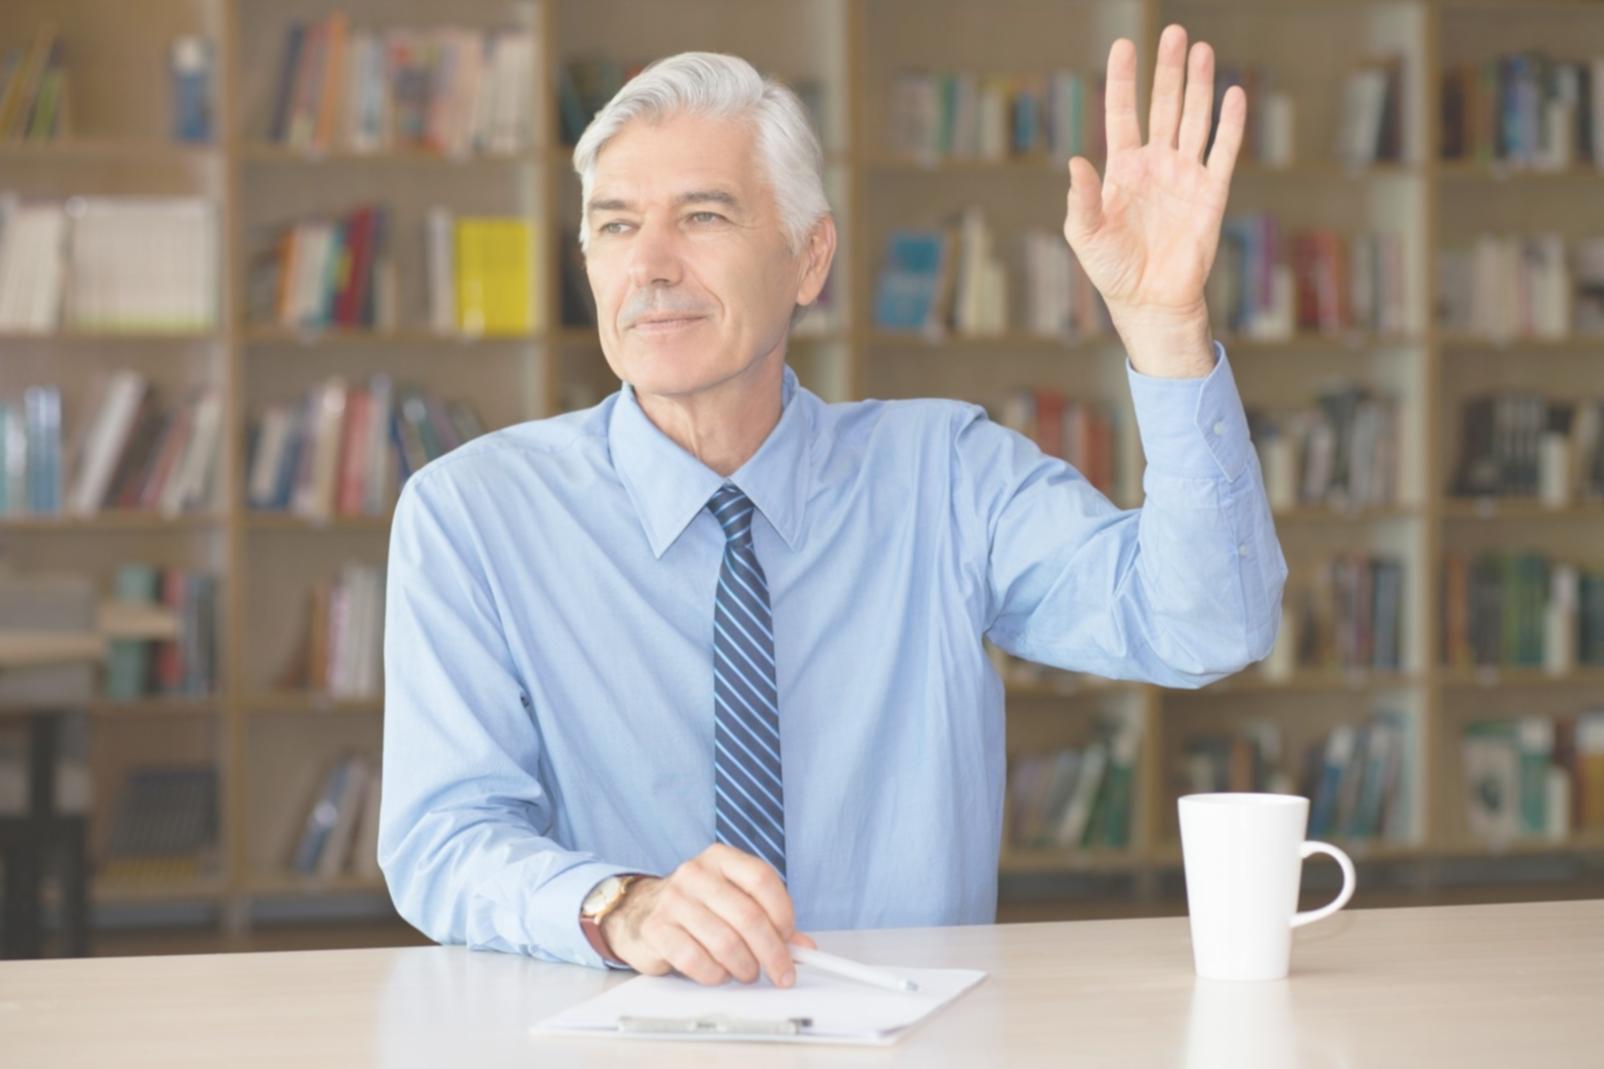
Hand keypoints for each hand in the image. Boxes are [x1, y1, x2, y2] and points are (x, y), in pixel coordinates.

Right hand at [600, 843, 816, 986]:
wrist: (639, 910)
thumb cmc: (696, 907)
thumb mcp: (733, 901)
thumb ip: (769, 920)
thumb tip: (803, 947)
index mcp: (720, 858)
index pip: (762, 878)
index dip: (783, 912)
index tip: (791, 939)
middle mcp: (695, 873)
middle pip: (747, 916)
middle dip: (771, 952)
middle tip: (781, 972)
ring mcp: (672, 899)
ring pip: (724, 942)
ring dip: (744, 966)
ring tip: (747, 972)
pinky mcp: (655, 928)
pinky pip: (695, 959)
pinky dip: (715, 974)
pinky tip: (718, 973)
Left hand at [1063, 25, 1244, 374]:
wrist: (1150, 302)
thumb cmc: (1112, 270)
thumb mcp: (1085, 235)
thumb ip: (1081, 200)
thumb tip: (1076, 163)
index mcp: (1122, 169)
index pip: (1122, 113)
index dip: (1122, 81)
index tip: (1123, 46)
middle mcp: (1155, 164)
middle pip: (1163, 106)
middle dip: (1168, 70)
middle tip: (1174, 33)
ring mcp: (1185, 175)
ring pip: (1194, 119)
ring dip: (1199, 86)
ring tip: (1202, 49)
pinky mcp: (1211, 193)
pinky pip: (1222, 151)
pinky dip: (1229, 124)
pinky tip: (1233, 94)